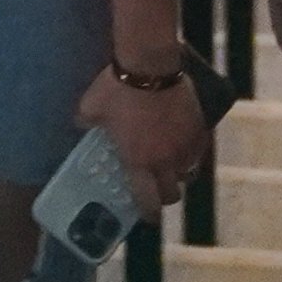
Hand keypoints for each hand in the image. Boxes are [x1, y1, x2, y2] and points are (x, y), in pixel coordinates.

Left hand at [80, 57, 211, 211]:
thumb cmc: (117, 88)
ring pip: (188, 173)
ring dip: (179, 175)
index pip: (147, 201)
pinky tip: (185, 145)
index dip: (148, 213)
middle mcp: (164, 161)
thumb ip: (86, 122)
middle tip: (158, 190)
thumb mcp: (90, 107)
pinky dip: (192, 153)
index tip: (147, 215)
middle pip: (171, 193)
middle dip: (165, 196)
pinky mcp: (199, 128)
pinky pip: (198, 151)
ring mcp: (185, 146)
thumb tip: (81, 125)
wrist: (150, 65)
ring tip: (172, 166)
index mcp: (138, 161)